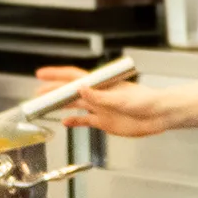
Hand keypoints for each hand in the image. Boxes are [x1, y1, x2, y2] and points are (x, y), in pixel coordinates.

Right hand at [36, 65, 183, 137]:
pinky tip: (65, 122)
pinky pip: (85, 121)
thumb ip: (101, 97)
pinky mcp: (105, 121)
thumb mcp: (122, 99)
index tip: (41, 74)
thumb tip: (81, 90)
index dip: (56, 75)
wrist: (160, 116)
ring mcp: (101, 108)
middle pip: (70, 92)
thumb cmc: (147, 101)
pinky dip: (74, 121)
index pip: (74, 77)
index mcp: (101, 85)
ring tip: (44, 107)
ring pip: (75, 105)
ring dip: (60, 106)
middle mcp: (98, 95)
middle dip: (53, 92)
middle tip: (37, 94)